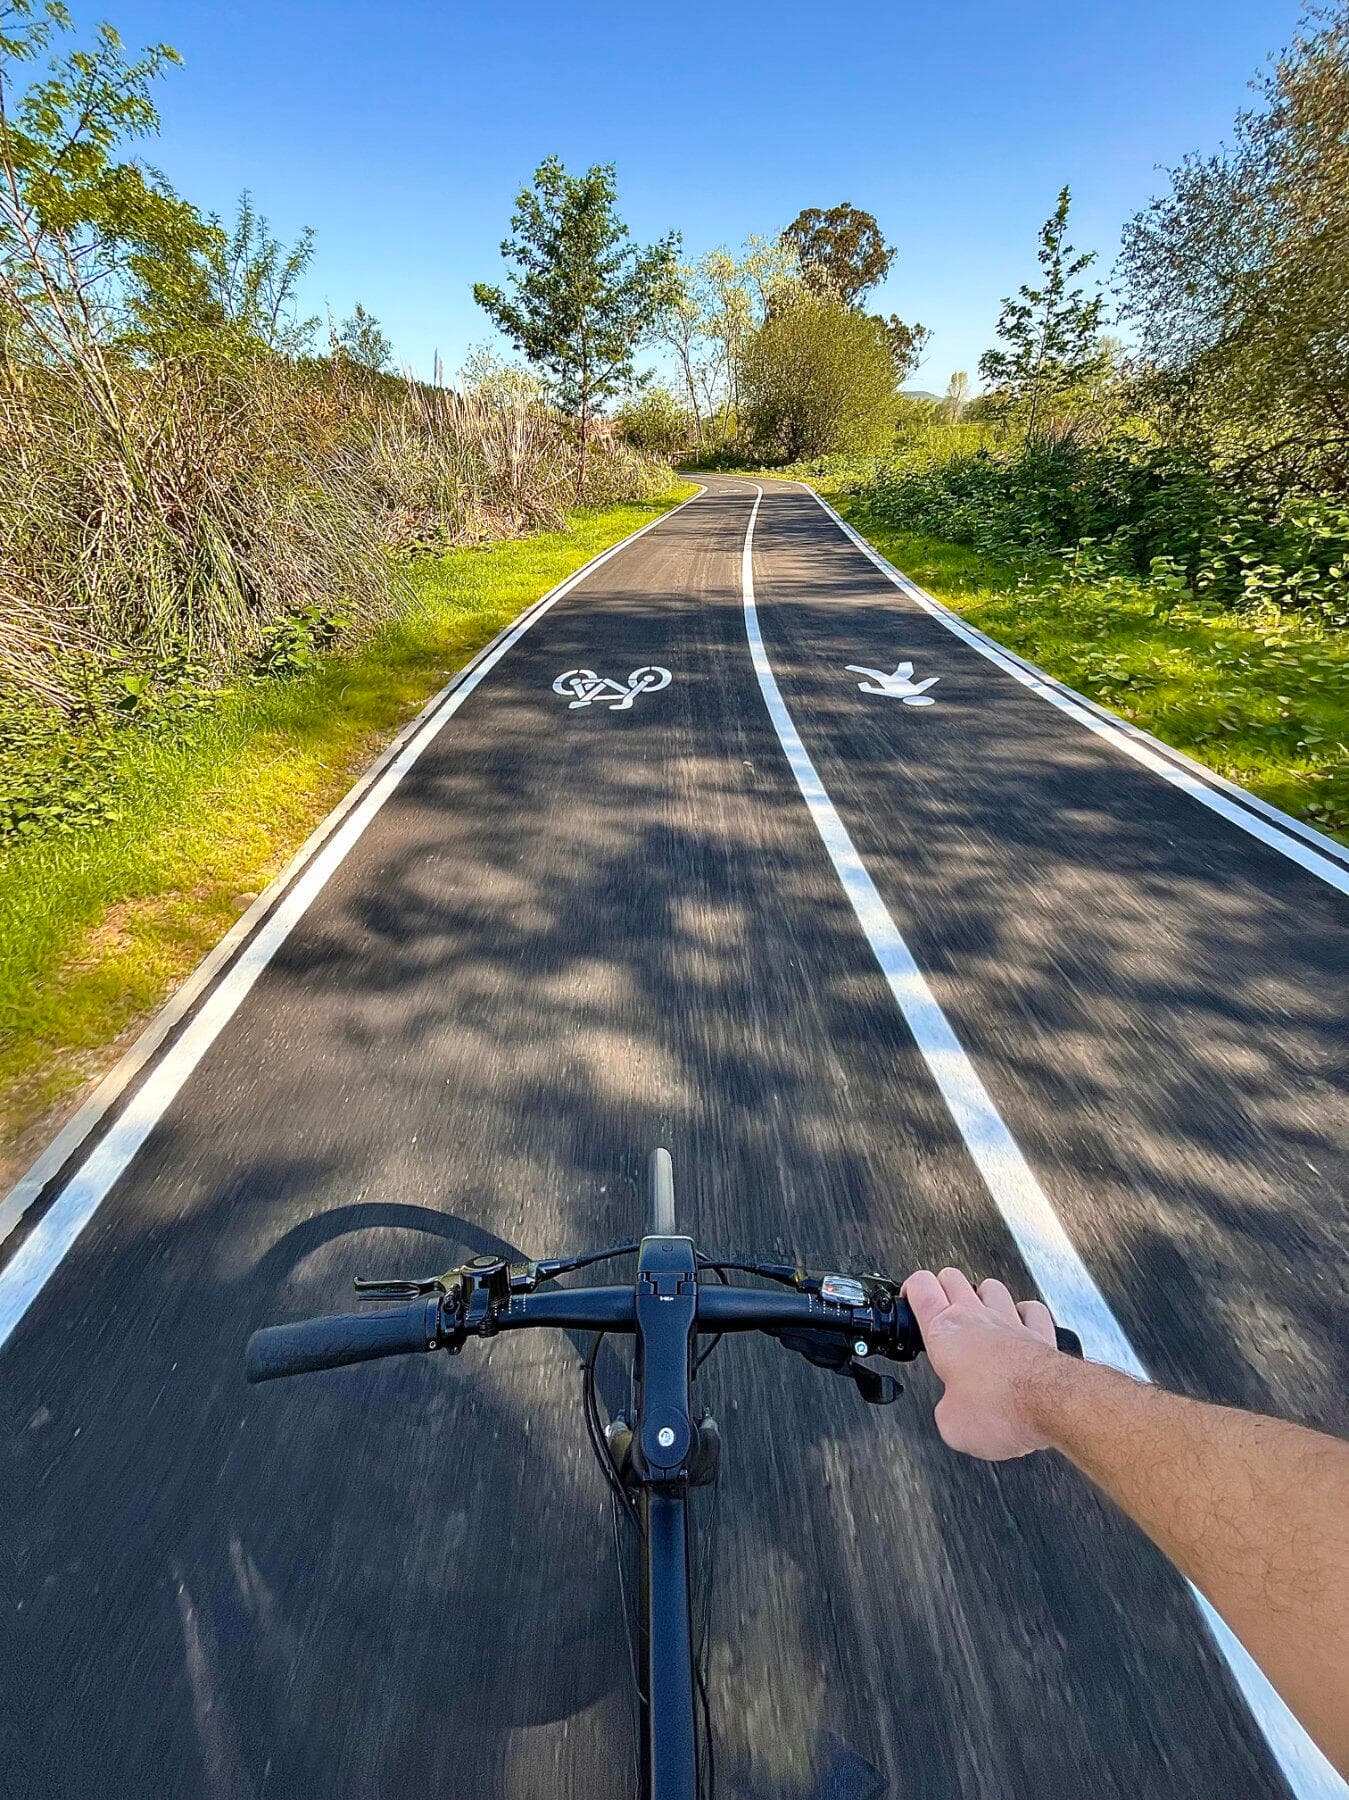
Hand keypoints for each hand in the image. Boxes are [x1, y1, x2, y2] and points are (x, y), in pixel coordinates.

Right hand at [901, 1266, 1064, 1459]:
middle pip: (952, 1277)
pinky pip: (1032, 1309)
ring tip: (978, 1312)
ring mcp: (1010, 1322)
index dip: (910, 1289)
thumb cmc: (1003, 1407)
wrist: (1053, 1405)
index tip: (908, 1299)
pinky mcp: (1040, 1334)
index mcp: (945, 1332)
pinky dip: (1025, 1313)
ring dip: (981, 1296)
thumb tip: (952, 1413)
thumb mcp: (952, 1425)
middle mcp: (977, 1318)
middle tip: (938, 1304)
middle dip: (941, 1286)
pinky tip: (1020, 1324)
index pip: (921, 1288)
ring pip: (991, 1287)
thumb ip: (946, 1411)